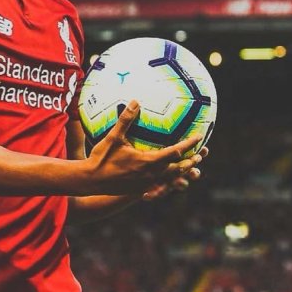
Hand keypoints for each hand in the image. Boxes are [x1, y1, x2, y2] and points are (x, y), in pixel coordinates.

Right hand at [86, 100, 202, 196]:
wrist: (91, 181)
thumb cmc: (101, 158)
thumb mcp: (113, 137)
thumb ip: (126, 120)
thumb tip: (135, 101)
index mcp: (148, 162)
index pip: (175, 152)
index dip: (189, 144)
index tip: (199, 136)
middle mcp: (151, 175)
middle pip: (178, 168)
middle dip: (190, 161)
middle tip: (200, 153)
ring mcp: (147, 184)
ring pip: (171, 179)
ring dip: (182, 172)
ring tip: (190, 167)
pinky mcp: (141, 189)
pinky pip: (160, 186)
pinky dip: (169, 181)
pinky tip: (169, 179)